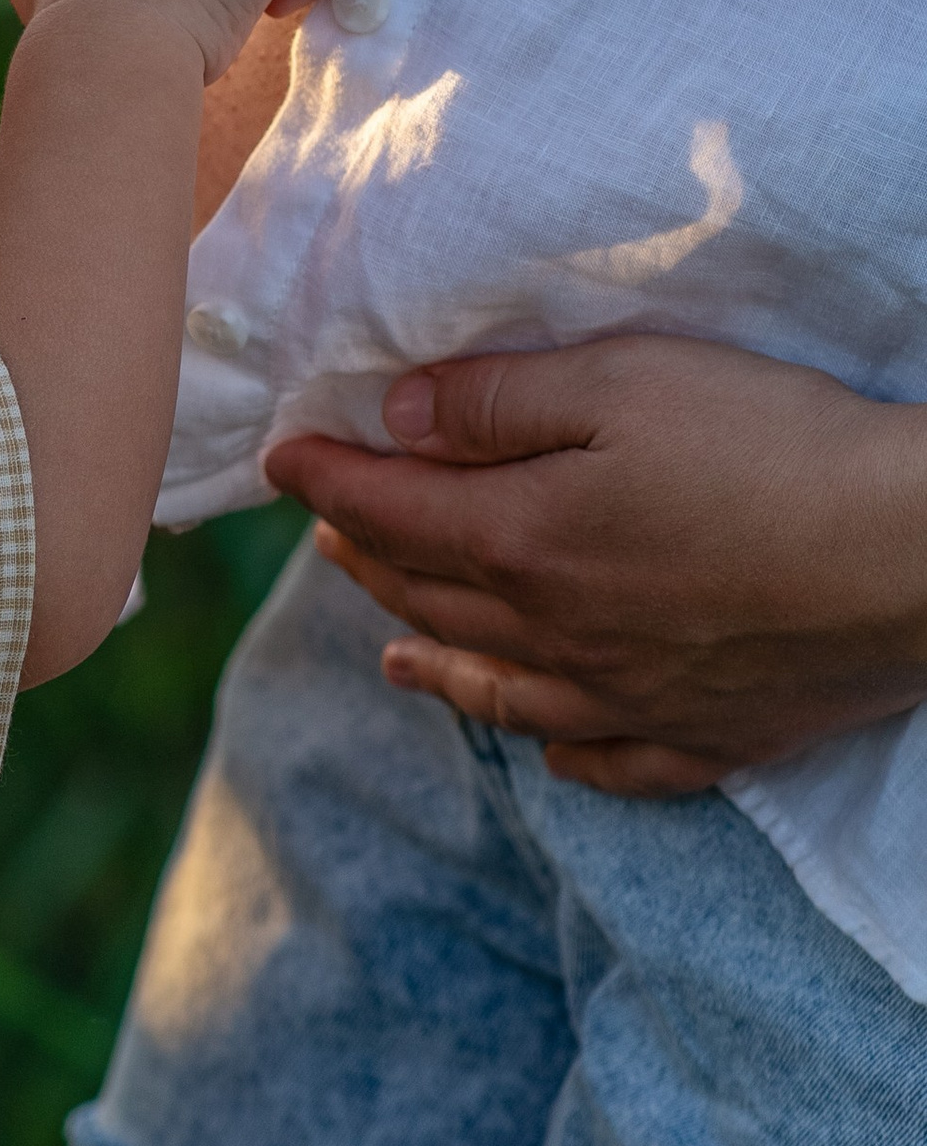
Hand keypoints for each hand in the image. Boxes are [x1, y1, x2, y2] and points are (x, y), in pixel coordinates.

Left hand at [265, 336, 926, 793]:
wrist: (921, 557)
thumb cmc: (773, 448)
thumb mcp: (624, 382)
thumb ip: (500, 404)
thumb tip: (394, 422)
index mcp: (526, 541)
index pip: (394, 509)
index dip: (328, 479)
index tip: (282, 460)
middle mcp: (561, 634)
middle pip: (436, 600)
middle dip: (370, 560)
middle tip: (330, 534)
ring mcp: (636, 696)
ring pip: (504, 690)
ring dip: (434, 666)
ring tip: (389, 657)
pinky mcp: (715, 734)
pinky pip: (617, 764)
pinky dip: (569, 761)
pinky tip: (550, 757)